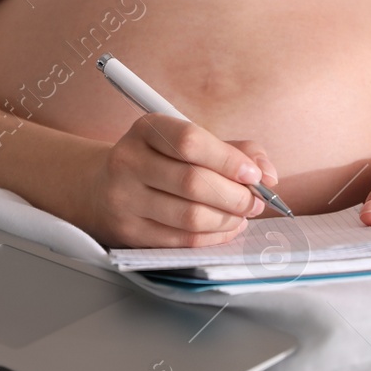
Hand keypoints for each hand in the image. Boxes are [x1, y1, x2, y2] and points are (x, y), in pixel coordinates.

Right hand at [81, 114, 279, 248]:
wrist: (102, 188)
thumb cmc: (158, 162)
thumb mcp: (188, 143)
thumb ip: (234, 151)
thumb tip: (268, 174)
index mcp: (147, 130)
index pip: (190, 141)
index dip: (228, 160)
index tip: (253, 175)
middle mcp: (129, 162)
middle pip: (193, 183)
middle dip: (236, 196)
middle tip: (254, 201)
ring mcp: (125, 199)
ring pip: (190, 217)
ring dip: (227, 220)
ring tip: (240, 215)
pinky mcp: (129, 232)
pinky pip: (182, 240)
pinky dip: (213, 237)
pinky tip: (224, 229)